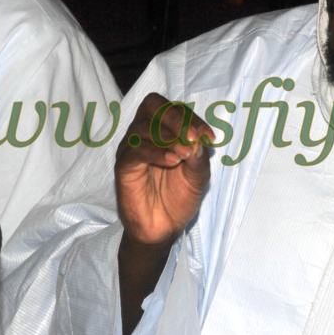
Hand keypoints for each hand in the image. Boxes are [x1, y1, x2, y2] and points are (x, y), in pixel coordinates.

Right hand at [115, 93, 213, 334]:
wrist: (163, 229)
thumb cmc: (179, 198)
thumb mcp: (198, 175)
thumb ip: (199, 156)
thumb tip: (198, 138)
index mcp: (163, 130)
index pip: (173, 108)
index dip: (192, 117)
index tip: (209, 137)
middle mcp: (144, 134)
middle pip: (152, 105)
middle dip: (176, 117)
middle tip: (193, 137)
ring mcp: (131, 148)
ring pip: (143, 127)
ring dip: (169, 137)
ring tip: (185, 155)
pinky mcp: (124, 166)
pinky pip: (135, 150)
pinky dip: (156, 152)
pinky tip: (173, 161)